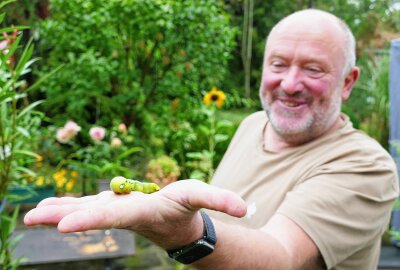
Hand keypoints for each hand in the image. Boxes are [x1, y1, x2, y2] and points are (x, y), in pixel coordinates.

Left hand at [24, 179, 246, 248]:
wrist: (177, 227)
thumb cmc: (188, 210)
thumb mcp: (203, 197)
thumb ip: (221, 200)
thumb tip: (243, 207)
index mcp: (143, 212)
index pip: (115, 217)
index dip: (90, 220)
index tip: (62, 227)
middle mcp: (124, 214)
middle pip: (90, 215)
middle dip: (62, 218)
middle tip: (31, 219)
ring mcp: (116, 212)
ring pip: (83, 211)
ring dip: (57, 212)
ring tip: (31, 217)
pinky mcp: (112, 207)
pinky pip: (86, 207)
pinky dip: (66, 207)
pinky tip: (46, 207)